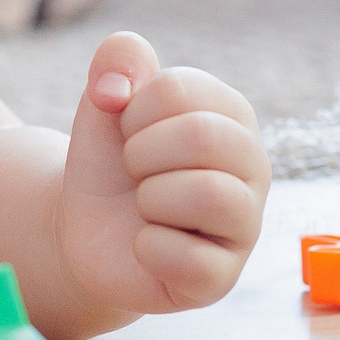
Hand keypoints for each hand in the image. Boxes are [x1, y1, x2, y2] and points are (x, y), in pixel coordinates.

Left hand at [55, 33, 269, 315]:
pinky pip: (189, 259)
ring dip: (150, 198)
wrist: (86, 227)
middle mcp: (253, 169)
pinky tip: (146, 244)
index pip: (180, 89)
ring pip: (209, 195)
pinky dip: (147, 248)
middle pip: (202, 136)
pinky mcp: (222, 280)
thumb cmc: (111, 160)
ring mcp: (244, 227)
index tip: (128, 130)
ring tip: (145, 206)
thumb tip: (116, 87)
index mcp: (232, 116)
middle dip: (141, 152)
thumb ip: (118, 59)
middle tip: (134, 170)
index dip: (133, 109)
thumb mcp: (106, 100)